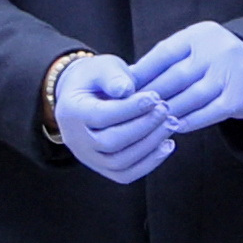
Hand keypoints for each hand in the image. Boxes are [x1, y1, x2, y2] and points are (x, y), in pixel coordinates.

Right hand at [47, 51, 179, 184]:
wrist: (86, 95)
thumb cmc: (96, 79)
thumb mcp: (101, 67)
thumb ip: (112, 76)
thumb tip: (125, 90)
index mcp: (71, 113)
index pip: (101, 116)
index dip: (131, 109)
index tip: (155, 97)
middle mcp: (76, 140)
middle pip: (111, 142)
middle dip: (144, 127)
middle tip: (166, 110)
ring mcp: (88, 158)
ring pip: (120, 162)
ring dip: (151, 144)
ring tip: (171, 123)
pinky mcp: (103, 168)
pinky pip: (126, 174)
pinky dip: (150, 162)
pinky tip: (167, 144)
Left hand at [123, 17, 242, 137]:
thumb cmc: (215, 58)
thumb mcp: (193, 46)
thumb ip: (166, 59)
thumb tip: (130, 77)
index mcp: (199, 35)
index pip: (164, 54)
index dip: (142, 72)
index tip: (125, 87)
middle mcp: (216, 52)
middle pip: (176, 76)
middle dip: (152, 94)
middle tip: (133, 108)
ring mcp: (229, 75)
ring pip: (191, 97)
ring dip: (169, 109)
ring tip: (151, 118)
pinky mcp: (238, 98)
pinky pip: (209, 113)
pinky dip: (190, 120)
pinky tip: (175, 125)